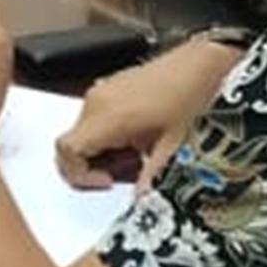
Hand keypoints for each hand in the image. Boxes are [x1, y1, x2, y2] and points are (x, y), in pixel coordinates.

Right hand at [55, 38, 241, 190]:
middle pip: (73, 143)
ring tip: (138, 155)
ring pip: (83, 132)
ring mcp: (100, 92)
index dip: (78, 173)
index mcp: (108, 117)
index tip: (107, 181)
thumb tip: (142, 202)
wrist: (200, 63)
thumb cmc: (190, 98)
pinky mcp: (107, 87)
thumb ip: (153, 177)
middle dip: (94, 165)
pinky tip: (138, 139)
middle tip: (128, 173)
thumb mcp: (175, 146)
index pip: (67, 149)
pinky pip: (94, 118)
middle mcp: (96, 102)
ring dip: (102, 151)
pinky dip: (107, 136)